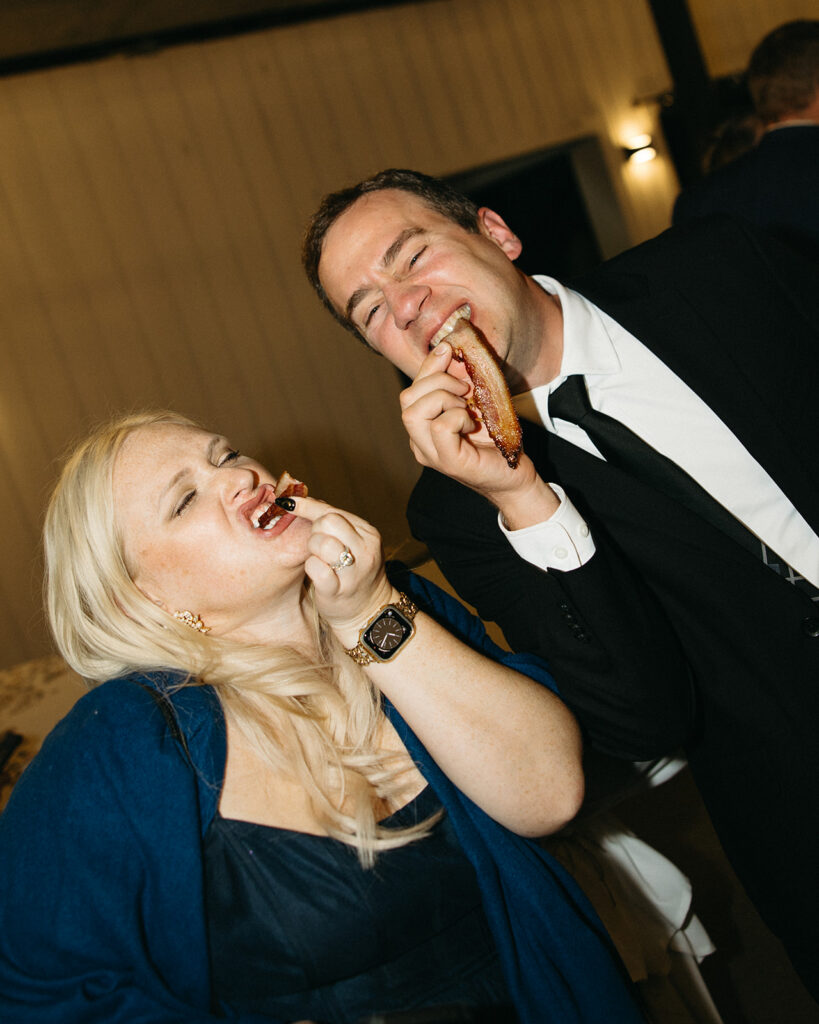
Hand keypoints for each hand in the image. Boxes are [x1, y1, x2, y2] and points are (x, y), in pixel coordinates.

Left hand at [287, 496, 394, 634]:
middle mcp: (365, 550)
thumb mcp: (351, 543)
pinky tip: (317, 573)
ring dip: (313, 550)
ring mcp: (354, 571)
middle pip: (327, 523)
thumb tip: (301, 500)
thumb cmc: (352, 571)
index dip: (307, 506)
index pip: (333, 511)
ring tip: (320, 559)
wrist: (368, 610)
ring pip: (321, 543)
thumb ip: (332, 522)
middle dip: (315, 531)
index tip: (287, 502)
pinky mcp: (339, 590)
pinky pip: (316, 568)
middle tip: (317, 545)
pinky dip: (312, 568)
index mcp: (368, 533)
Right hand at [400, 343, 558, 523]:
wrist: (514, 476)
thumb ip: (458, 382)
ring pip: (414, 412)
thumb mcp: (474, 403)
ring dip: (445, 399)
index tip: (449, 351)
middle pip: (407, 398)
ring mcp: (430, 454)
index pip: (410, 391)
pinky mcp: (448, 462)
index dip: (428, 366)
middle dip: (437, 382)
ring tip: (466, 408)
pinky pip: (440, 426)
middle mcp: (420, 442)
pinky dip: (457, 416)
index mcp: (423, 428)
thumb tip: (449, 349)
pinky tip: (471, 422)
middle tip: (465, 391)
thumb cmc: (496, 441)